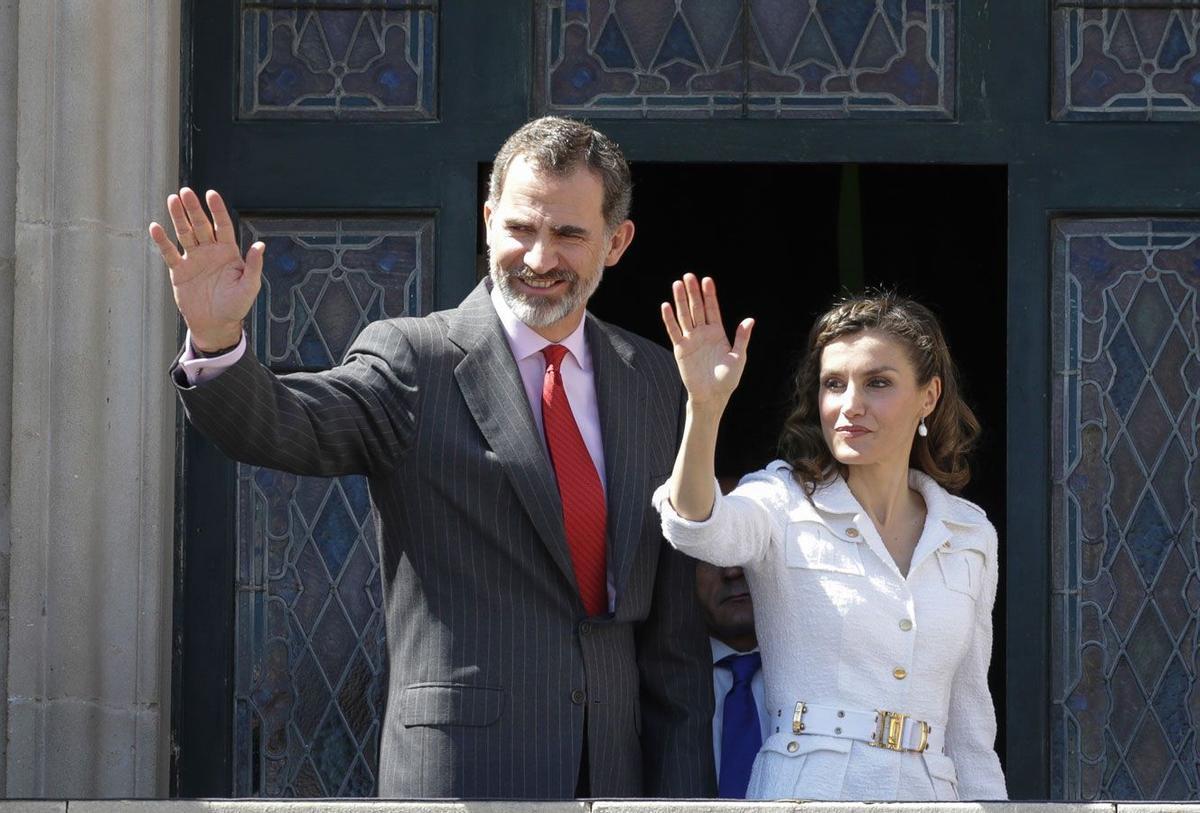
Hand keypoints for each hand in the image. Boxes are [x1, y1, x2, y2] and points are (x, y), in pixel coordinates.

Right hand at [149, 188, 262, 350]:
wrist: (216, 325)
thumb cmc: (236, 306)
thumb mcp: (249, 286)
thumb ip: (254, 265)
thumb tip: (261, 245)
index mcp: (228, 252)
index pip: (223, 225)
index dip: (217, 210)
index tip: (211, 194)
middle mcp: (210, 251)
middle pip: (201, 225)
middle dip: (194, 209)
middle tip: (185, 192)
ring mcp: (194, 259)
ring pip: (185, 233)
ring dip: (178, 217)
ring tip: (172, 200)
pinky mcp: (179, 271)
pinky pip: (169, 253)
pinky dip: (162, 241)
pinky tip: (155, 227)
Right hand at [660, 274, 753, 409]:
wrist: (712, 396)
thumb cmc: (728, 379)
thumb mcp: (739, 357)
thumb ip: (741, 338)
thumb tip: (750, 320)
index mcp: (718, 333)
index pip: (712, 309)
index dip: (710, 295)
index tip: (707, 280)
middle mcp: (703, 333)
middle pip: (697, 308)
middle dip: (693, 292)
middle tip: (689, 276)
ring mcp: (691, 340)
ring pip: (684, 316)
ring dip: (680, 301)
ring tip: (677, 284)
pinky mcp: (681, 349)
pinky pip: (674, 331)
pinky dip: (669, 319)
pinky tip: (666, 306)